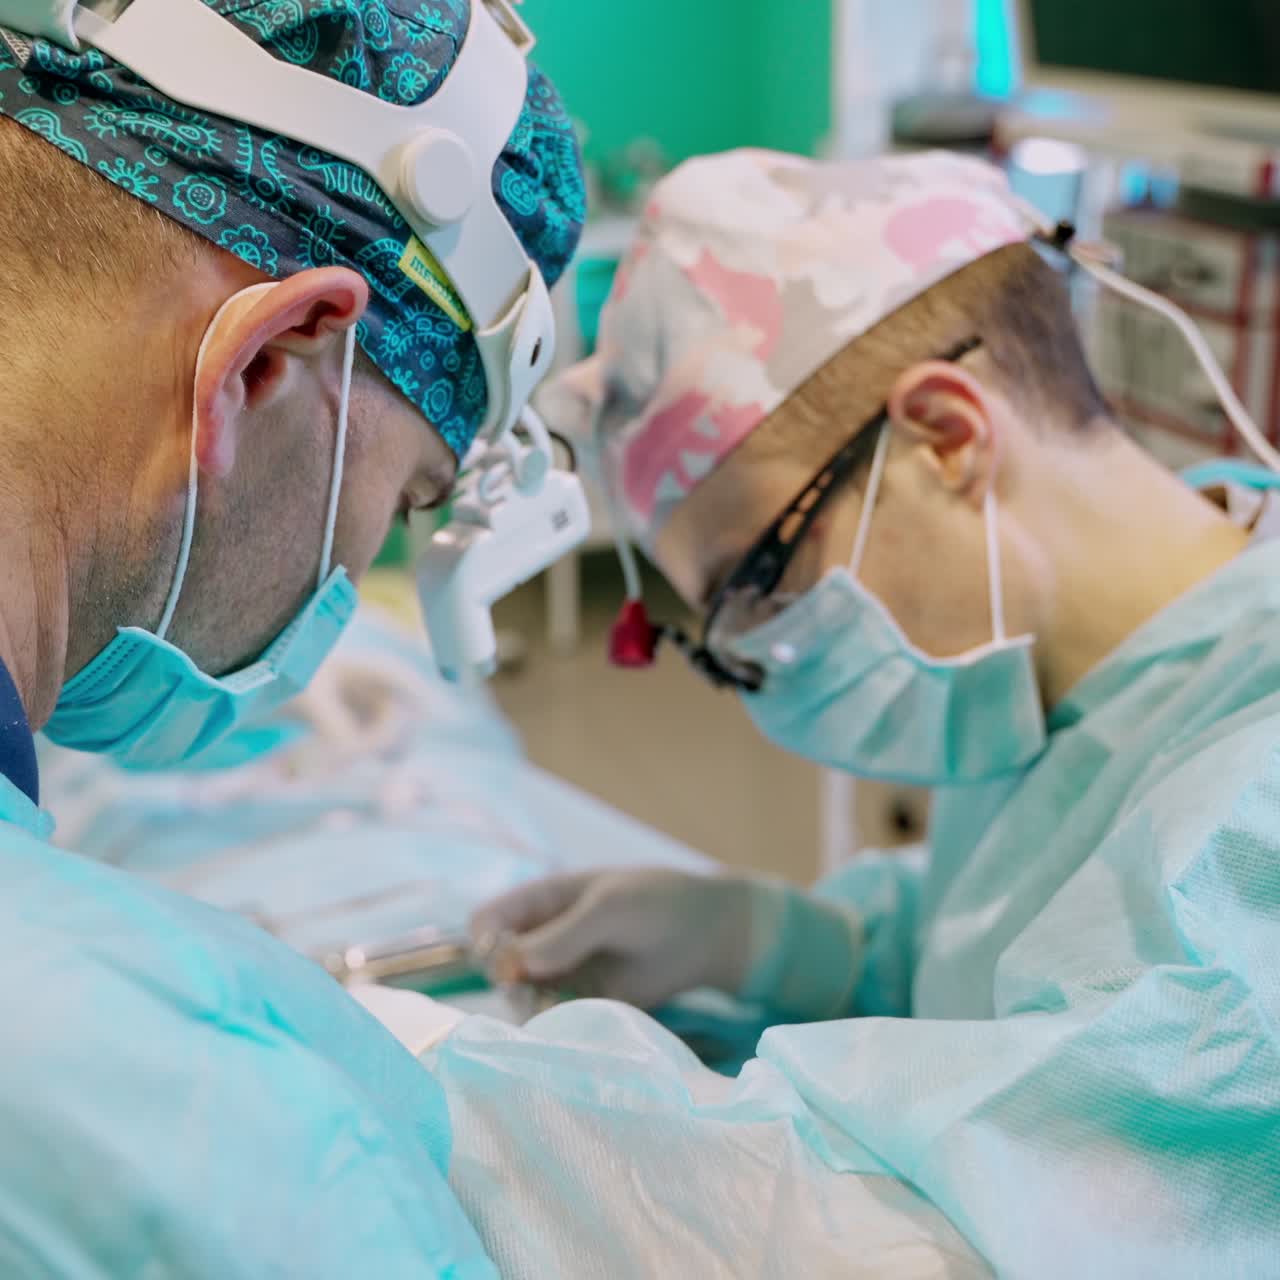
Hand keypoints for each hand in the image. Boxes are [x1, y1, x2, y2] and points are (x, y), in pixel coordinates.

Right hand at [470, 868, 754, 1009]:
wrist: (707, 936)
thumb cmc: (658, 904)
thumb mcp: (611, 907)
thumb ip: (565, 934)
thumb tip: (518, 964)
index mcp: (541, 901)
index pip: (487, 921)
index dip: (484, 941)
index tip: (502, 962)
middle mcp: (542, 938)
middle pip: (496, 964)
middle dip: (508, 979)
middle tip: (534, 988)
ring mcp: (560, 973)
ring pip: (519, 997)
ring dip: (530, 1005)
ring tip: (560, 1004)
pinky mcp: (580, 1004)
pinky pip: (550, 1020)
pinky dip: (552, 1025)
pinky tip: (574, 1021)